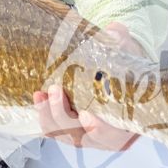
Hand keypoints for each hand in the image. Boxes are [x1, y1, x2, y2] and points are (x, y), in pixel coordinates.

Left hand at [33, 22, 141, 151]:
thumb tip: (113, 31)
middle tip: (56, 90)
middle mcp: (108, 134)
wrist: (115, 66)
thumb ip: (121, 42)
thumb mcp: (126, 48)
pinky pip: (54, 129)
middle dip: (64, 116)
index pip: (115, 135)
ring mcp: (88, 133)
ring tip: (43, 93)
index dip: (100, 129)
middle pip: (83, 137)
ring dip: (50, 115)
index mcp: (128, 121)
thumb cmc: (124, 63)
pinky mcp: (70, 127)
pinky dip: (44, 114)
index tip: (87, 116)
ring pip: (65, 134)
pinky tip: (39, 96)